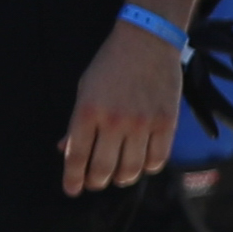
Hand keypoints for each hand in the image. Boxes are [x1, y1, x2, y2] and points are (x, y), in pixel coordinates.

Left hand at [64, 20, 183, 196]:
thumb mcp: (85, 90)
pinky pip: (158, 158)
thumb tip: (66, 149)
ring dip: (123, 177)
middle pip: (103, 168)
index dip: (73, 179)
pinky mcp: (166, 123)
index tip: (72, 190)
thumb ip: (77, 123)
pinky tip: (144, 163)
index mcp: (87, 112)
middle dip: (96, 181)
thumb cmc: (111, 64)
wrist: (147, 42)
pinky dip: (149, 167)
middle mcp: (114, 121)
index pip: (77, 157)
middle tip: (96, 182)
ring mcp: (142, 124)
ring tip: (120, 175)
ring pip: (132, 169)